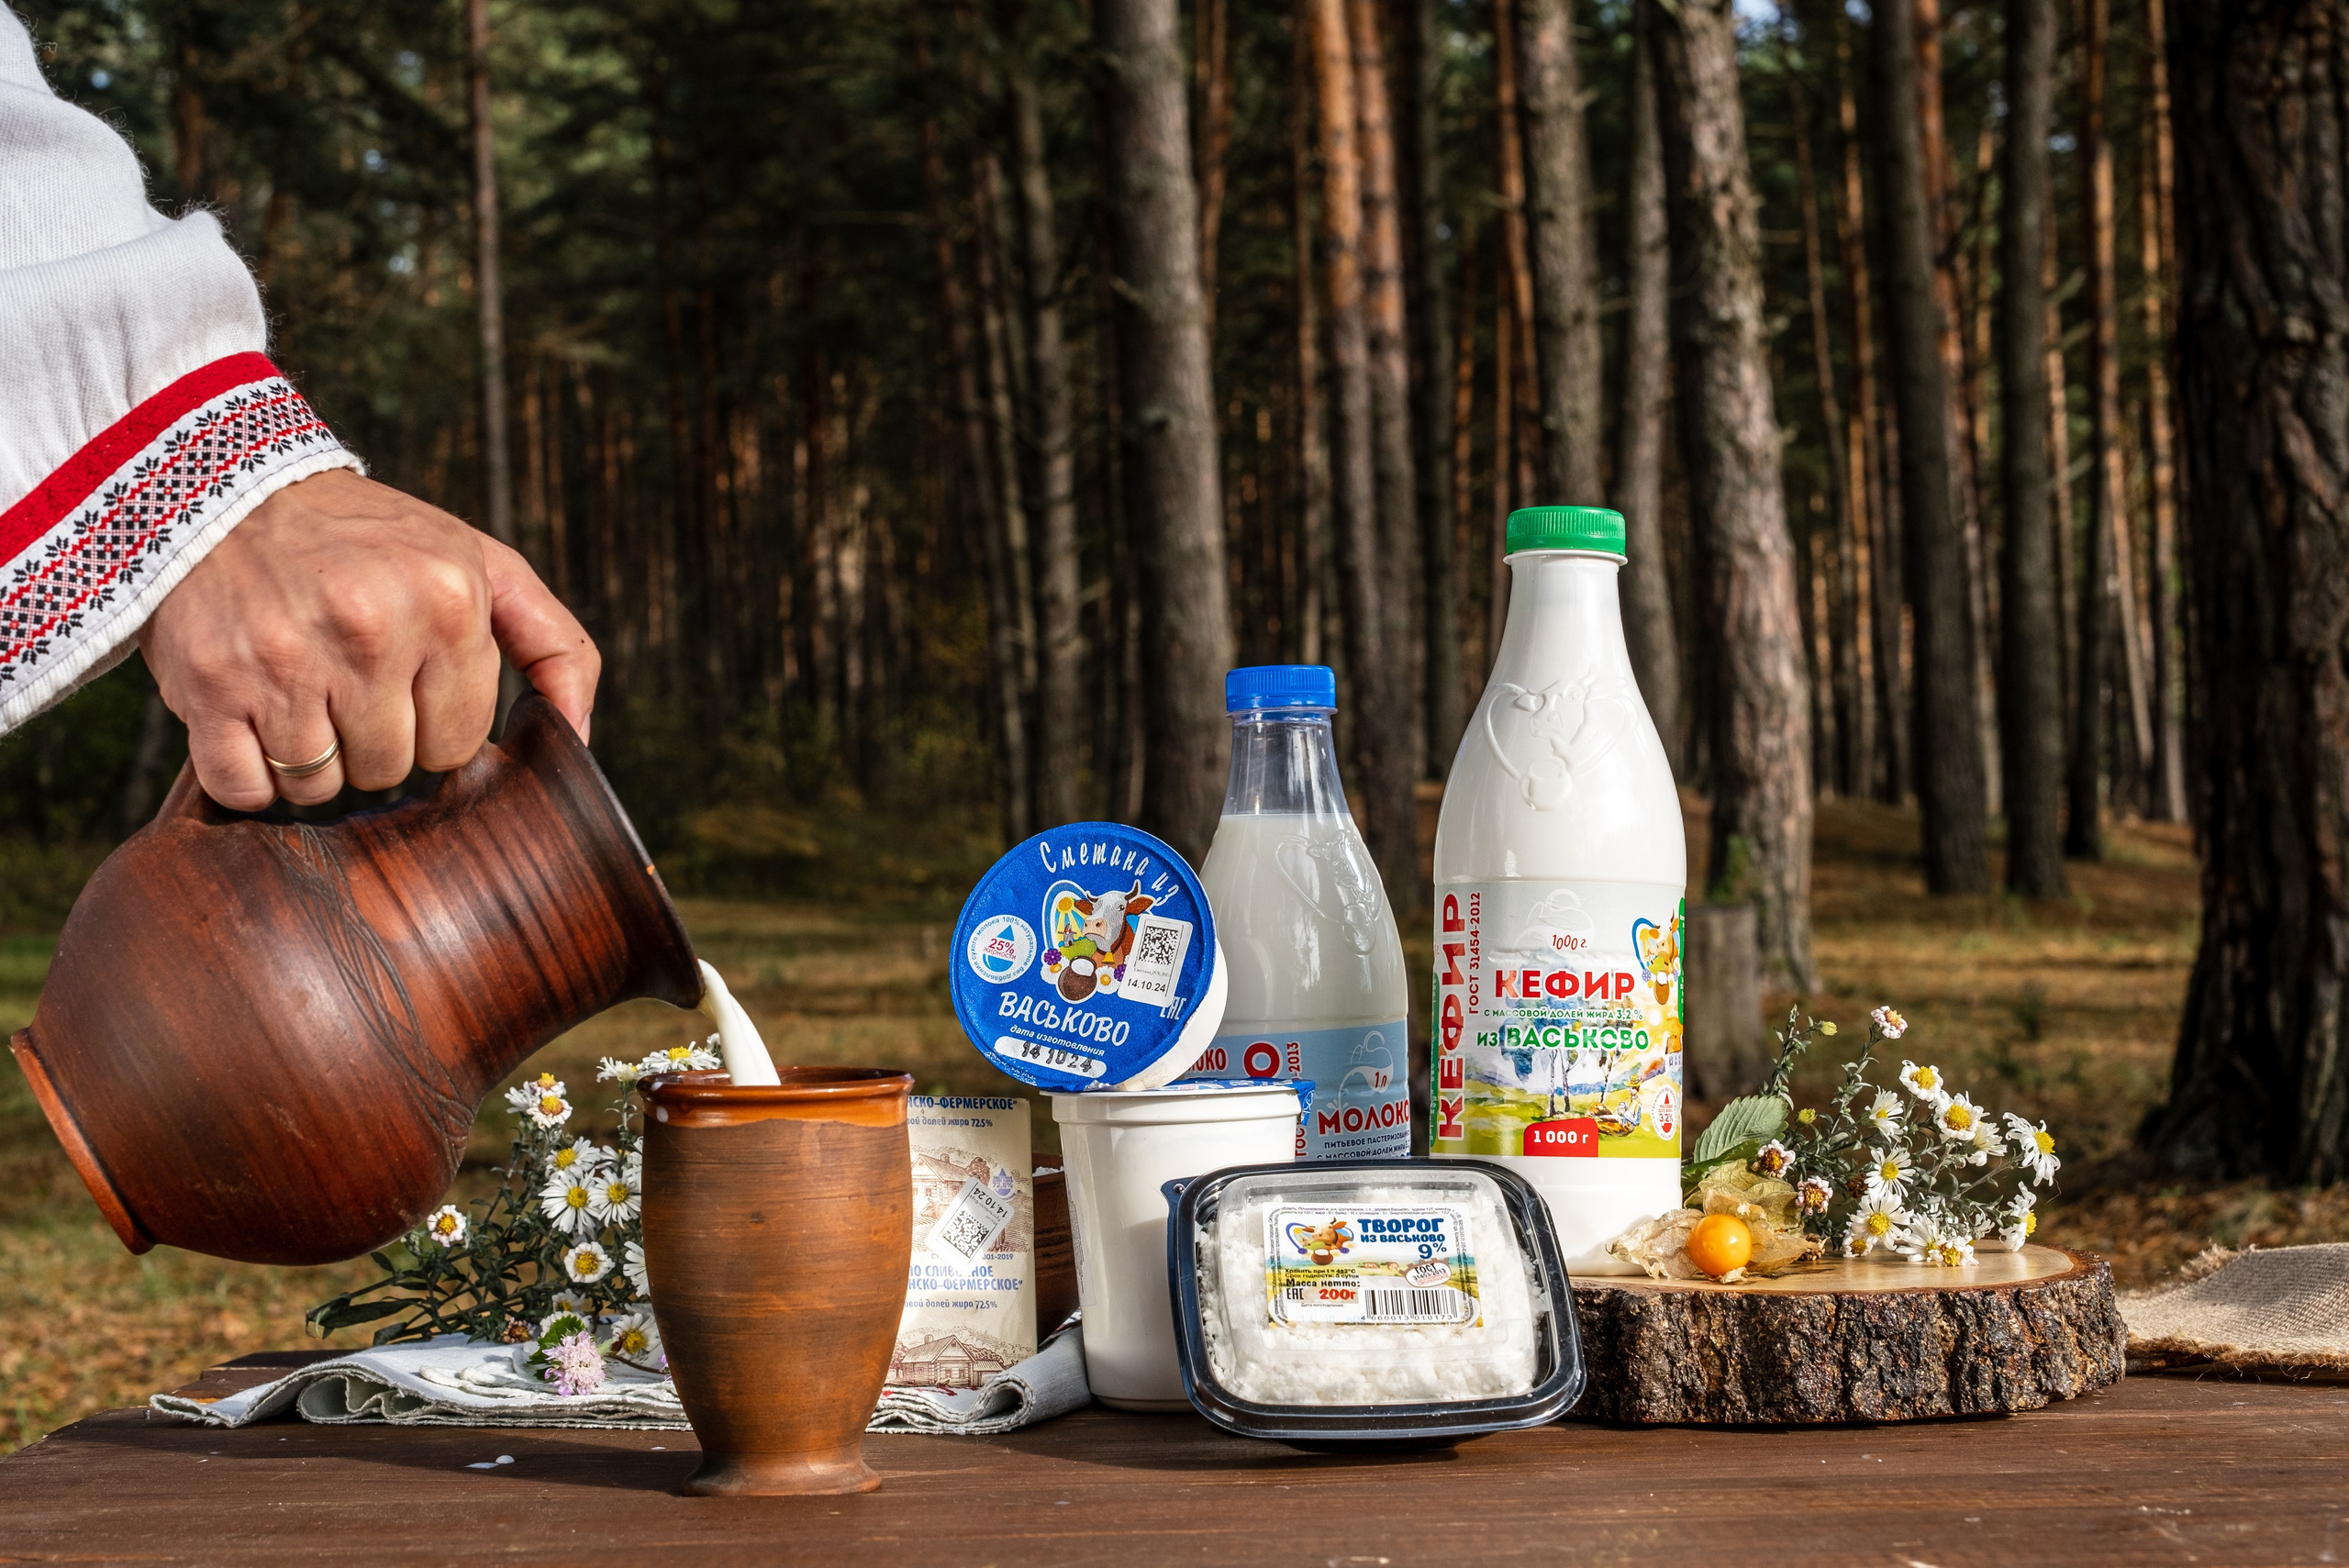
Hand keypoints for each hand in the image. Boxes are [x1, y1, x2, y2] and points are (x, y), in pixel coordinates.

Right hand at [138, 469, 599, 809]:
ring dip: (310, 759)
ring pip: (320, 787)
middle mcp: (372, 626)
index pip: (458, 746)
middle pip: (391, 771)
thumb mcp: (478, 563)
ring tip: (297, 690)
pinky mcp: (211, 685)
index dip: (430, 725)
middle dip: (372, 741)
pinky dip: (248, 773)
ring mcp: (286, 657)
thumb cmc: (368, 540)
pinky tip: (251, 714)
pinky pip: (246, 790)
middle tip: (342, 680)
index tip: (403, 682)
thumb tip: (577, 739)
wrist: (224, 488)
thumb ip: (552, 644)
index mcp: (451, 601)